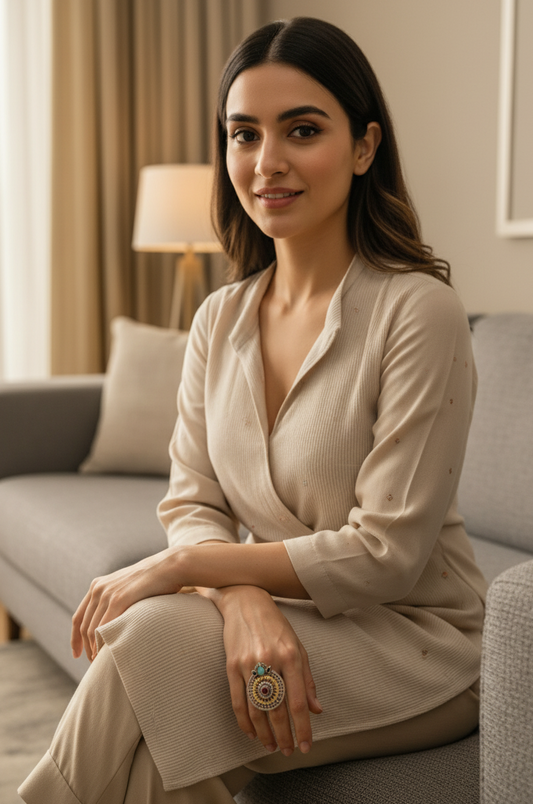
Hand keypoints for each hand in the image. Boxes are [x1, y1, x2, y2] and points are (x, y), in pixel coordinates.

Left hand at [71, 548, 181, 661]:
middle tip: (92, 663)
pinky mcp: (119, 598)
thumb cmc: (154, 580)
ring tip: (100, 662)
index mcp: (97, 585)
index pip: (79, 617)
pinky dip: (102, 642)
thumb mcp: (128, 588)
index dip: (75, 638)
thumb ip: (116, 600)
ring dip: (93, 648)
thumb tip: (113, 621)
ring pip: (92, 629)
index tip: (76, 654)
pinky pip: (104, 626)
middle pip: (83, 626)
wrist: (169, 566)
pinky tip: (106, 654)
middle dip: (85, 647)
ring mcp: (107, 593)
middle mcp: (98, 588)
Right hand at [208, 585, 322, 756]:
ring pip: (257, 710)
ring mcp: (249, 664)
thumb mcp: (298, 647)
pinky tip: (252, 732)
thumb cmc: (276, 625)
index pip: (298, 703)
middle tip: (288, 751)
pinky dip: (244, 721)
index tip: (306, 746)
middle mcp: (271, 661)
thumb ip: (307, 679)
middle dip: (284, 736)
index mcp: (292, 657)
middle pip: (278, 710)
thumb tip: (316, 710)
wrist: (246, 602)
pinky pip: (237, 701)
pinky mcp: (232, 665)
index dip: (303, 729)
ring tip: (271, 746)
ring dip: (265, 733)